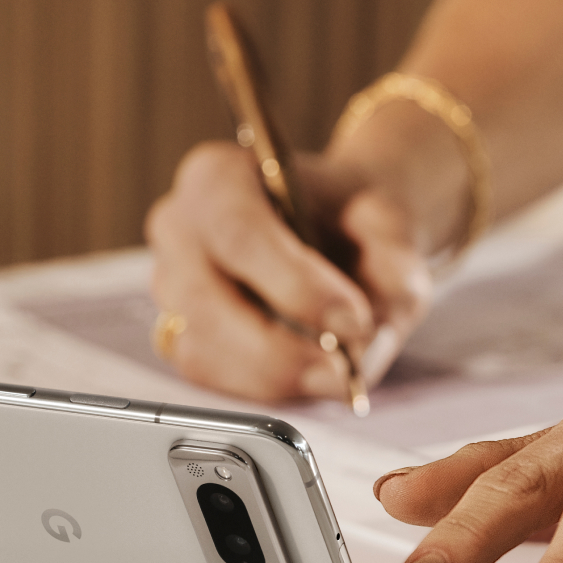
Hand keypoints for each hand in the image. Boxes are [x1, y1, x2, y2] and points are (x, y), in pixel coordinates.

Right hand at [145, 142, 430, 401]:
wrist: (344, 230)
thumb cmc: (355, 221)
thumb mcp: (393, 232)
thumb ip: (392, 275)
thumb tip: (365, 345)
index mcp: (218, 176)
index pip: (238, 233)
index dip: (295, 286)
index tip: (353, 321)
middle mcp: (179, 226)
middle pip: (205, 299)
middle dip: (280, 348)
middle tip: (343, 369)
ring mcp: (169, 283)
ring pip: (202, 349)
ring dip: (273, 375)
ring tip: (334, 376)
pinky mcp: (177, 333)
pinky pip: (209, 375)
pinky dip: (261, 387)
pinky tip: (307, 376)